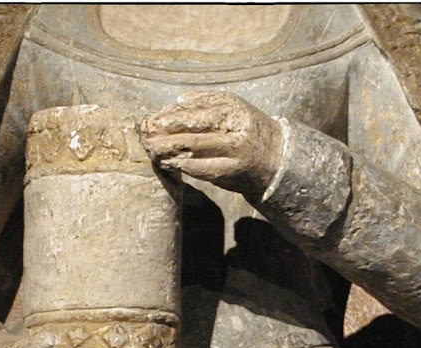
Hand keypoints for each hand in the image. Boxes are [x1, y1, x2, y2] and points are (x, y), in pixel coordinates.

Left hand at [140, 90, 283, 195]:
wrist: (275, 155)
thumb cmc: (246, 127)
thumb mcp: (232, 107)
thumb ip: (205, 102)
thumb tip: (175, 102)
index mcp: (234, 111)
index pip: (197, 114)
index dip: (172, 118)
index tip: (152, 121)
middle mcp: (235, 133)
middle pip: (193, 134)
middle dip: (166, 137)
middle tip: (146, 138)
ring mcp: (234, 155)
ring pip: (195, 153)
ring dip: (170, 153)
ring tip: (152, 151)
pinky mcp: (231, 173)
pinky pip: (202, 170)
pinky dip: (183, 166)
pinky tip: (168, 163)